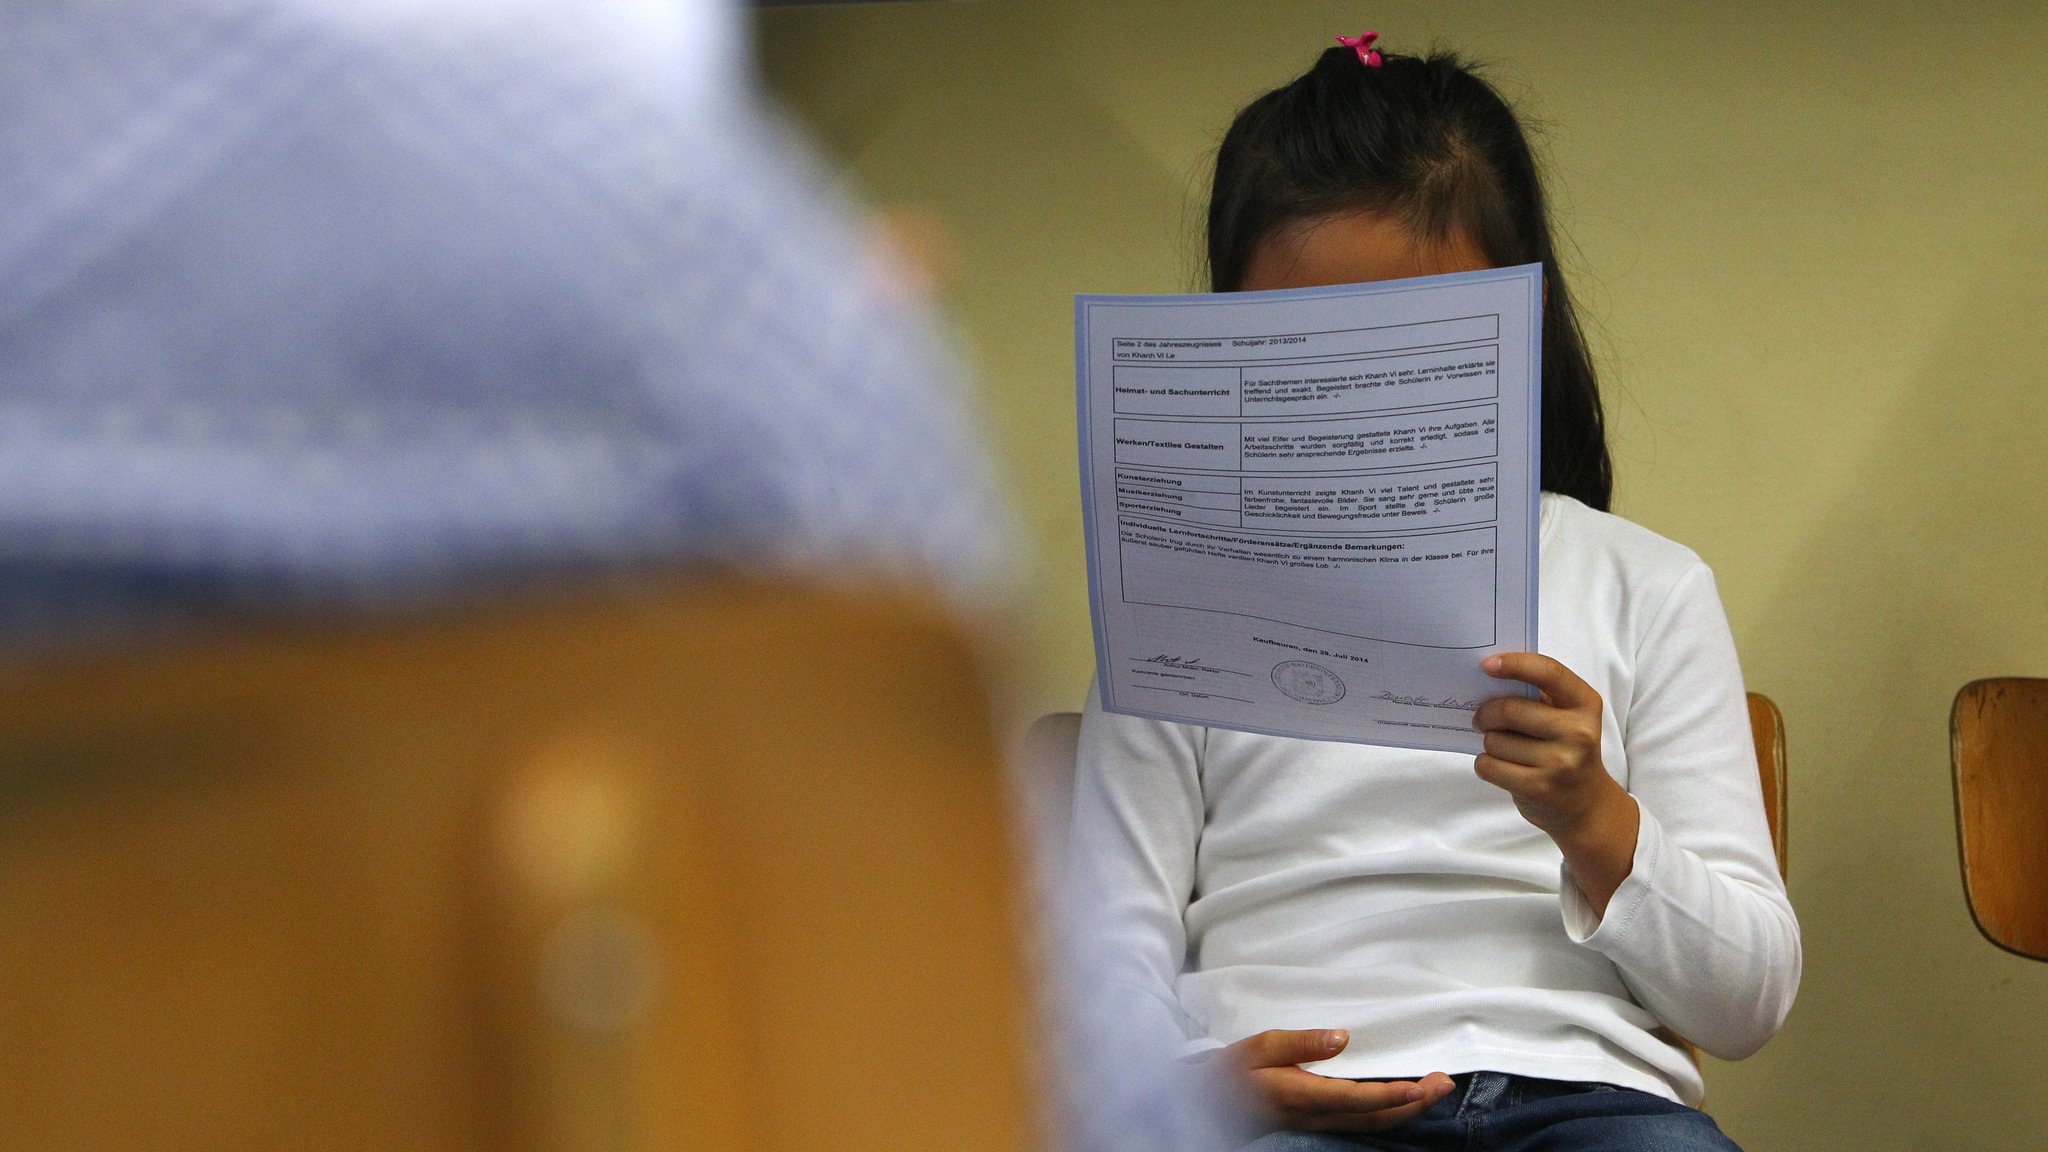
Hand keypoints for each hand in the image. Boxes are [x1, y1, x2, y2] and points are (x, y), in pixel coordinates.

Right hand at [1222, 1028, 1453, 1133]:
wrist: (1208, 1104)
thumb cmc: (1231, 1070)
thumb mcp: (1258, 1046)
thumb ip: (1301, 1043)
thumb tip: (1342, 1038)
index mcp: (1300, 1095)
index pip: (1355, 1099)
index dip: (1392, 1095)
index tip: (1423, 1086)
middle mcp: (1315, 1116)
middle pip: (1374, 1117)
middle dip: (1414, 1104)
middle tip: (1445, 1083)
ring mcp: (1318, 1124)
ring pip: (1372, 1124)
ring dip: (1406, 1110)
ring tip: (1434, 1091)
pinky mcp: (1317, 1123)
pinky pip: (1362, 1123)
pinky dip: (1389, 1113)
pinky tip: (1401, 1102)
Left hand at [1474, 652, 1639, 912]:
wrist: (1586, 805)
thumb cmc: (1565, 749)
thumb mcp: (1565, 717)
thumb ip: (1536, 695)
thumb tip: (1488, 675)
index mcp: (1585, 704)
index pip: (1549, 673)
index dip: (1515, 664)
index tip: (1486, 664)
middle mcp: (1579, 732)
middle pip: (1510, 709)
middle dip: (1486, 713)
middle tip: (1482, 719)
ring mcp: (1561, 763)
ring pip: (1494, 740)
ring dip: (1489, 743)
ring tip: (1505, 750)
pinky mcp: (1540, 788)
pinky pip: (1489, 766)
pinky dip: (1486, 764)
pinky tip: (1501, 768)